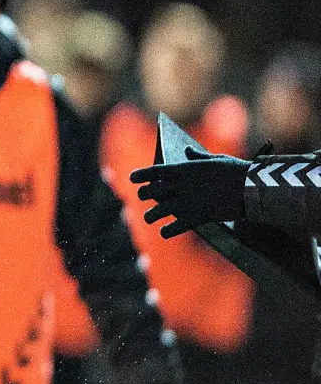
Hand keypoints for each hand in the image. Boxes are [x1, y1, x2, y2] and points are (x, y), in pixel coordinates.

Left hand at [129, 147, 247, 237]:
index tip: (131, 179)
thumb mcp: (216, 160)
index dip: (140, 175)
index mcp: (184, 169)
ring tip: (149, 218)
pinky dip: (167, 231)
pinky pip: (174, 228)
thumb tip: (187, 151)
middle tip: (142, 198)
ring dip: (151, 216)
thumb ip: (198, 157)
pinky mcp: (197, 217)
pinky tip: (165, 232)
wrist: (252, 189)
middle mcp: (180, 185)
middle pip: (151, 192)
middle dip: (143, 195)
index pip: (153, 171)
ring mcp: (187, 202)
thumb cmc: (236, 171)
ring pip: (157, 212)